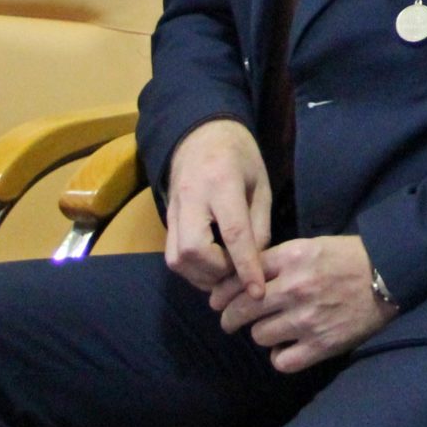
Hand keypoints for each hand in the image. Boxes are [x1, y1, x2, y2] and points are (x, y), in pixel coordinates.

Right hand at [163, 119, 270, 297]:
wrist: (200, 134)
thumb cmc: (239, 156)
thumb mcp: (260, 182)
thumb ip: (259, 223)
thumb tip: (256, 262)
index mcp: (222, 183)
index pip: (233, 233)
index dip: (246, 267)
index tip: (258, 292)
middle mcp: (191, 198)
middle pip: (194, 250)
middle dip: (218, 271)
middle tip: (238, 272)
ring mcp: (174, 209)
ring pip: (177, 258)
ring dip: (203, 276)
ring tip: (226, 274)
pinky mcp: (166, 219)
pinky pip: (173, 255)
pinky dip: (192, 270)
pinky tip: (211, 268)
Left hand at [210, 234, 395, 372]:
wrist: (390, 276)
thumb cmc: (349, 258)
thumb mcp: (312, 246)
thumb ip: (278, 261)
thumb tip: (241, 280)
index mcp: (293, 257)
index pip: (242, 277)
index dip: (223, 291)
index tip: (218, 300)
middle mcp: (296, 287)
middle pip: (243, 309)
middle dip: (230, 317)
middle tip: (231, 321)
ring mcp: (308, 318)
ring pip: (259, 336)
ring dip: (261, 333)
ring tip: (270, 329)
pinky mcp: (322, 344)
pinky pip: (282, 361)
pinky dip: (280, 357)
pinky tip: (287, 348)